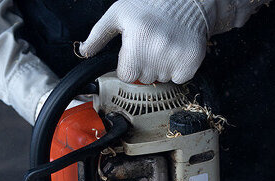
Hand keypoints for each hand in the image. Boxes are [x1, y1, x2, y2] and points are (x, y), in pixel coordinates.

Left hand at [78, 0, 208, 83]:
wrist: (187, 0)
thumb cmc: (151, 5)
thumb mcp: (119, 13)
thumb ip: (99, 34)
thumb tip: (84, 51)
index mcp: (137, 41)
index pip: (127, 76)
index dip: (129, 65)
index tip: (135, 52)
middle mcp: (157, 52)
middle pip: (144, 78)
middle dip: (145, 65)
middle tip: (151, 45)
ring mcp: (175, 58)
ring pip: (161, 79)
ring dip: (161, 67)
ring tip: (164, 46)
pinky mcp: (190, 63)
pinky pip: (179, 79)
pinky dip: (177, 69)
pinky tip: (175, 51)